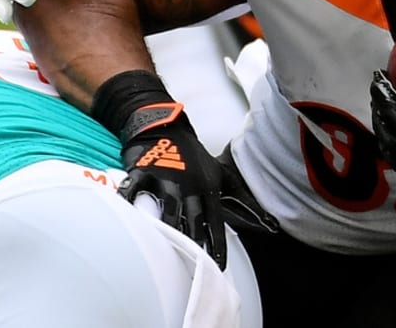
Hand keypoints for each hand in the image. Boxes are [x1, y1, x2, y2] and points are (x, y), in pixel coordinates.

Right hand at [93, 71, 230, 268]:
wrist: (167, 129)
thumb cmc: (195, 158)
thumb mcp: (222, 173)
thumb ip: (242, 196)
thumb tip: (268, 220)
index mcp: (207, 188)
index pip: (215, 221)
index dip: (217, 243)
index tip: (219, 265)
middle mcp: (188, 186)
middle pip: (192, 219)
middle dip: (194, 242)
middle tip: (194, 265)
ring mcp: (166, 179)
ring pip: (168, 209)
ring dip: (169, 230)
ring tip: (168, 251)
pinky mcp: (144, 173)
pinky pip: (134, 190)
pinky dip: (129, 202)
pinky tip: (127, 217)